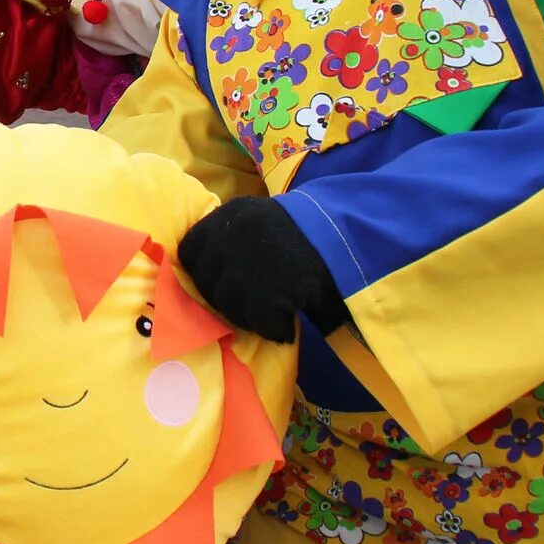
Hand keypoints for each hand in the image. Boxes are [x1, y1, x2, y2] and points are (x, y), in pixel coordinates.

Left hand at [176, 196, 347, 343]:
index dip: (202, 272)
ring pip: (227, 305)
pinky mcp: (269, 291)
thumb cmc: (309, 234)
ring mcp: (248, 264)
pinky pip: (258, 322)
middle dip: (224, 299)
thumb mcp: (260, 221)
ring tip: (272, 315)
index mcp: (230, 215)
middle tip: (251, 305)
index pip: (190, 250)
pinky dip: (274, 329)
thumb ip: (230, 239)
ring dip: (247, 317)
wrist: (353, 239)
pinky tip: (288, 323)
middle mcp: (232, 236)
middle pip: (205, 282)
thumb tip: (197, 274)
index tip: (221, 283)